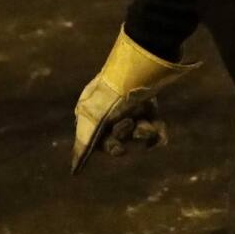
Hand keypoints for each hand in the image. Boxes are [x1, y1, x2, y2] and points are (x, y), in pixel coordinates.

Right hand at [71, 30, 199, 171]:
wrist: (144, 63)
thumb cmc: (116, 91)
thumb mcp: (96, 116)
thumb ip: (84, 142)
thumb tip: (73, 170)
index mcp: (90, 110)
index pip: (95, 140)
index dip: (109, 145)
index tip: (120, 148)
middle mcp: (108, 110)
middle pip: (117, 139)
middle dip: (127, 137)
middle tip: (131, 123)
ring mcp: (128, 107)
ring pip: (136, 135)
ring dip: (143, 133)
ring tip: (148, 123)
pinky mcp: (147, 104)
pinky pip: (151, 128)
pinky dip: (157, 132)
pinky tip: (160, 131)